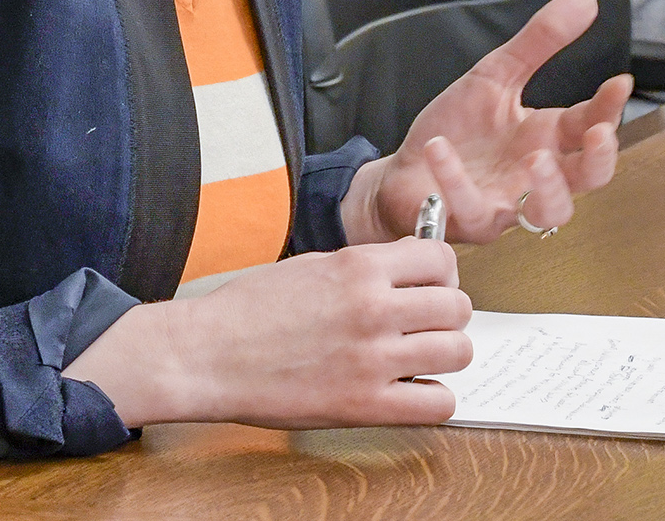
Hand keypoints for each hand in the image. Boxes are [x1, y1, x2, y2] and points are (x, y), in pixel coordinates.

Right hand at [63, 239, 470, 427]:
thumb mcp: (313, 263)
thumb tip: (411, 270)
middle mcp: (372, 308)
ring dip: (446, 355)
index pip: (441, 258)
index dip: (443, 273)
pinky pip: (436, 405)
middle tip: (427, 325)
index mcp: (359, 267)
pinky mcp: (363, 405)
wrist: (207, 355)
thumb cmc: (250, 309)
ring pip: (457, 352)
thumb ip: (366, 266)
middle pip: (458, 306)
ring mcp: (371, 359)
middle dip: (448, 314)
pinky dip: (433, 399)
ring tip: (421, 359)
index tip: (431, 286)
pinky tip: (410, 392)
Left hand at [343, 0, 632, 243]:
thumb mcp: (497, 75)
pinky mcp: (469, 219)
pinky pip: (470, 208)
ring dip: (550, 188)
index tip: (619, 83)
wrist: (408, 171)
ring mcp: (507, 202)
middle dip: (600, 160)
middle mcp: (535, 175)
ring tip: (537, 158)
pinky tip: (440, 148)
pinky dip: (454, 179)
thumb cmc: (459, 131)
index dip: (609, 108)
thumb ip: (540, 42)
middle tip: (598, 134)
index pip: (592, 126)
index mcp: (546, 137)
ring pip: (549, 213)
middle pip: (589, 179)